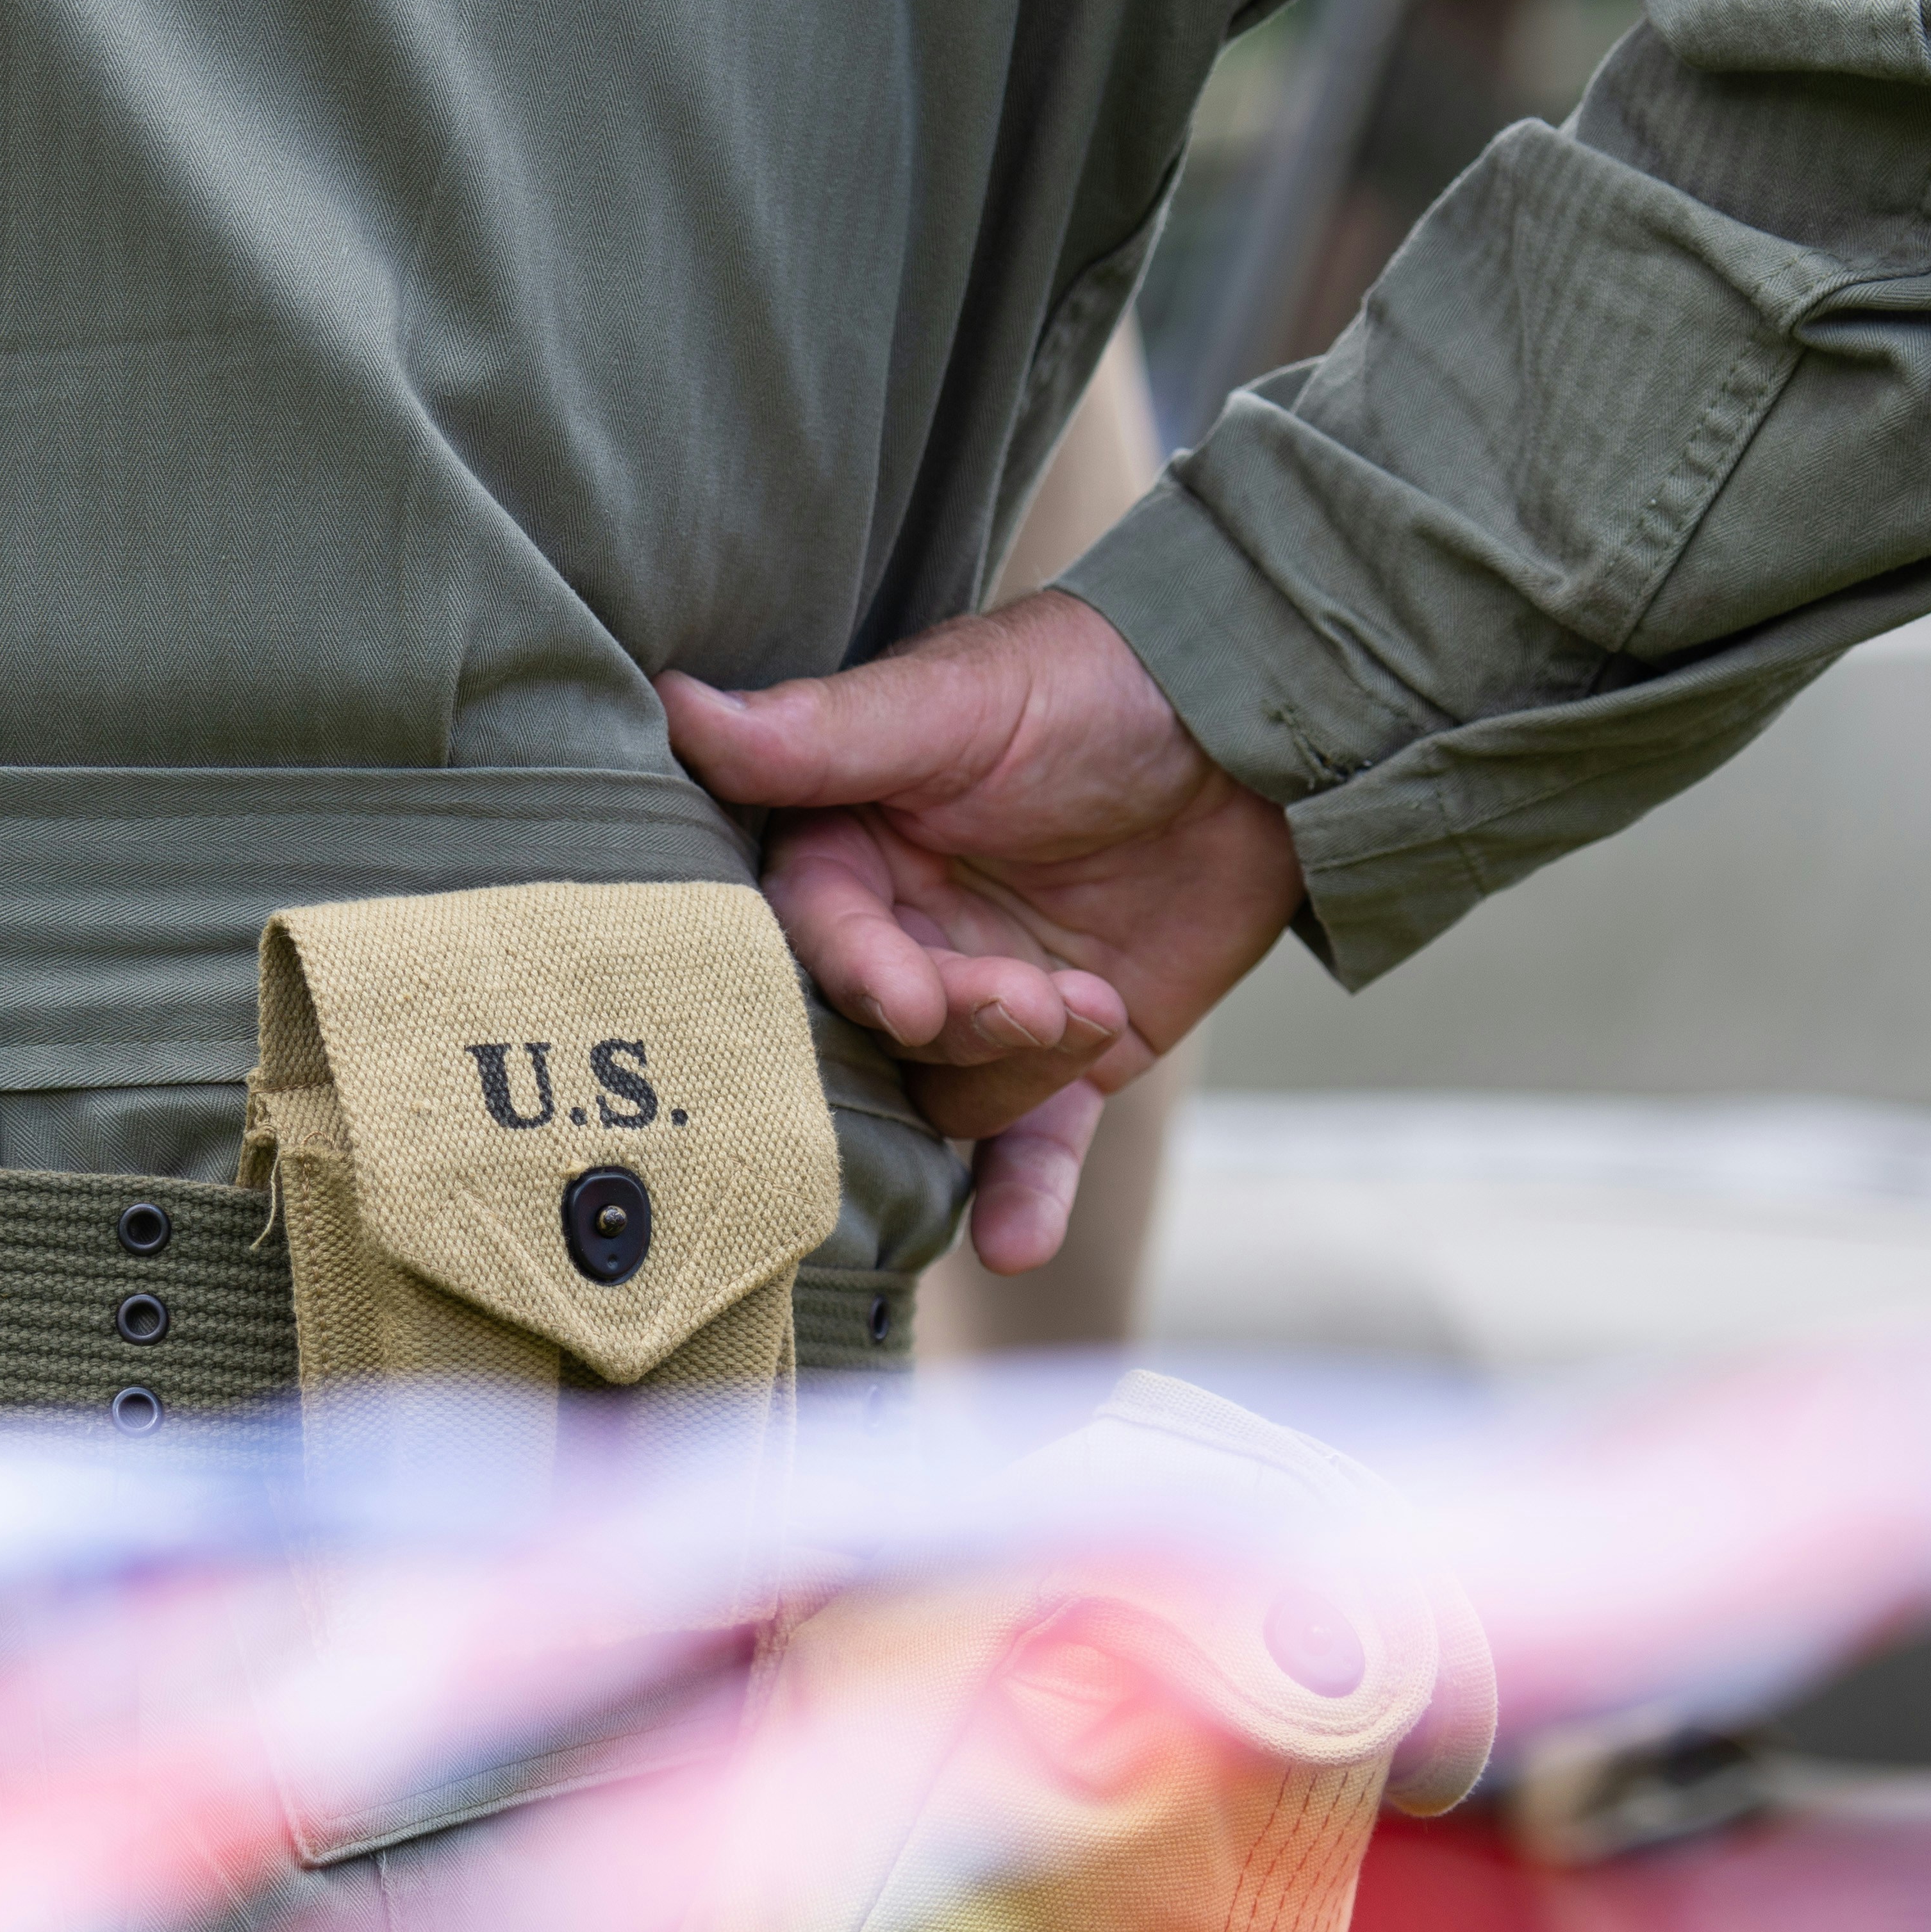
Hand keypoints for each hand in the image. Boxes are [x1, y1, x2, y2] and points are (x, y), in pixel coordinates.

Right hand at [660, 590, 1300, 1274]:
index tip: (910, 993)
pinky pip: (1031, 1145)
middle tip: (1028, 1004)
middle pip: (881, 1031)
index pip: (816, 932)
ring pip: (952, 1093)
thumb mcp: (953, 703)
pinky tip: (1018, 1245)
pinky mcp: (1069, 1057)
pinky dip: (1024, 1197)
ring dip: (1017, 1077)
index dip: (860, 970)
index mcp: (852, 851)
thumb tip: (674, 705)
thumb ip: (818, 735)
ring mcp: (986, 1003)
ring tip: (1088, 1007)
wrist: (1256, 732)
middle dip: (955, 1027)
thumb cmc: (1091, 687)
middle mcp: (904, 937)